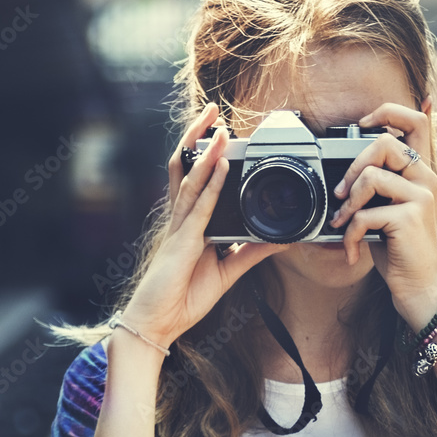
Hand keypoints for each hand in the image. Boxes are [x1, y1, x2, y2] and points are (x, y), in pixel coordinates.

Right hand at [121, 103, 281, 346]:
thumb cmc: (182, 298)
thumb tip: (279, 240)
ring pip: (190, 179)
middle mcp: (181, 220)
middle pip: (185, 168)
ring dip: (205, 150)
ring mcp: (179, 228)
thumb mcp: (228, 271)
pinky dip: (211, 182)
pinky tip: (220, 163)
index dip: (204, 154)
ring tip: (219, 126)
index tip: (221, 134)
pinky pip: (198, 205)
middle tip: (213, 111)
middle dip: (197, 137)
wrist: (157, 325)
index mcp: (189, 224)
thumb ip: (251, 253)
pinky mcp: (182, 241)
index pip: (195, 179)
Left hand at [329, 101, 436, 328]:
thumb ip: (379, 183)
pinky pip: (365, 214)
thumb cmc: (398, 247)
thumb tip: (351, 167)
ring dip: (348, 204)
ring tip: (344, 224)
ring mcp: (421, 197)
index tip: (363, 124)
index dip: (388, 112)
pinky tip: (354, 249)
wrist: (417, 287)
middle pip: (385, 142)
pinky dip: (351, 234)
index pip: (417, 121)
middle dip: (353, 166)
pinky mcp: (410, 218)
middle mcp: (427, 178)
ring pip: (371, 177)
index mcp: (422, 171)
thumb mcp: (388, 208)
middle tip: (342, 193)